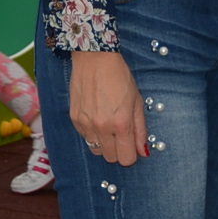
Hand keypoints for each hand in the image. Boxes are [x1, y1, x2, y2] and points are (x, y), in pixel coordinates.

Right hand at [71, 48, 148, 165]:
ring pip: (96, 150)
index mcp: (122, 123)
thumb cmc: (119, 77)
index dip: (130, 154)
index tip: (131, 145)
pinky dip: (92, 132)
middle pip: (111, 158)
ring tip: (107, 124)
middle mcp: (102, 126)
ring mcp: (86, 123)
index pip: (126, 159)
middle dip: (118, 150)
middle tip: (120, 133)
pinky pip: (85, 137)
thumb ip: (140, 130)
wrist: (95, 59)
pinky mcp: (75, 118)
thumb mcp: (137, 101)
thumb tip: (142, 152)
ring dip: (104, 143)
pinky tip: (96, 115)